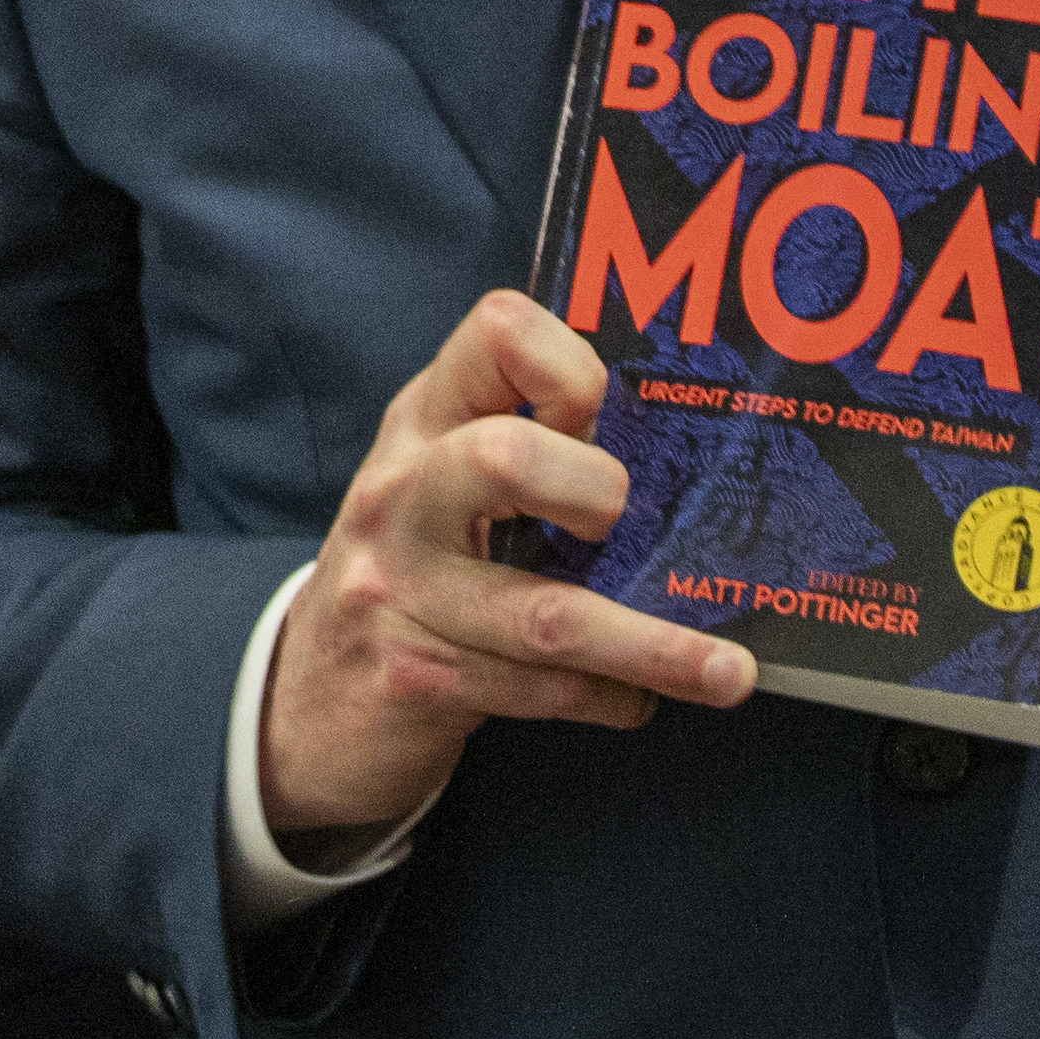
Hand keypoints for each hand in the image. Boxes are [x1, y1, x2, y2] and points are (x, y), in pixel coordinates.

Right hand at [257, 289, 758, 842]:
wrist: (308, 703)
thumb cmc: (412, 572)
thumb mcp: (444, 486)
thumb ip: (531, 446)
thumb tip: (684, 457)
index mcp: (424, 422)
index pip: (498, 335)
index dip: (572, 368)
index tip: (608, 416)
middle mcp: (402, 492)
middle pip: (504, 459)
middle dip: (594, 490)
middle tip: (627, 525)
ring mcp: (400, 589)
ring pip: (546, 616)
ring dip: (655, 648)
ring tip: (730, 672)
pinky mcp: (415, 678)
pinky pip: (541, 691)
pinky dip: (611, 699)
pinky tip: (638, 701)